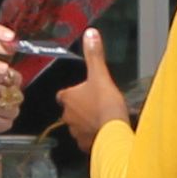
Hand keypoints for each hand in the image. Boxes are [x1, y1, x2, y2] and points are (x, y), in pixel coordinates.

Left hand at [55, 27, 131, 143]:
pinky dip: (92, 136)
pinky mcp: (84, 145)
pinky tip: (103, 132)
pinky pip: (86, 139)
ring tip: (101, 118)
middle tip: (95, 105)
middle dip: (80, 109)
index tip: (80, 92)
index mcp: (68, 98)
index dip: (71, 93)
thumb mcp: (100, 75)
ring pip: (77, 125)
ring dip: (86, 123)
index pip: (63, 94)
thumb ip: (94, 55)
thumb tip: (90, 32)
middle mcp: (67, 116)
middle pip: (70, 110)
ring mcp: (75, 132)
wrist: (113, 131)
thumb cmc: (105, 103)